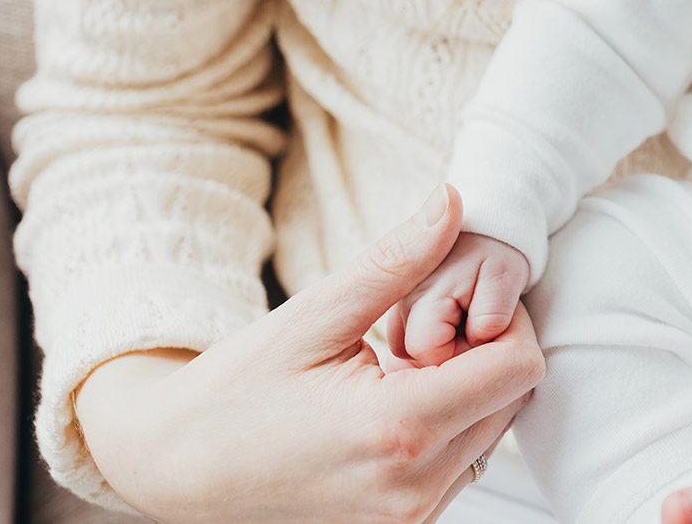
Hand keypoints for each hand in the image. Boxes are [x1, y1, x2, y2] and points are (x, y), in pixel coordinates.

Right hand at [73, 185, 544, 522]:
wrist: (172, 471)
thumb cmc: (234, 390)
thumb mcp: (314, 315)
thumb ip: (396, 261)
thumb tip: (455, 200)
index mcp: (398, 431)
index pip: (519, 366)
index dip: (505, 319)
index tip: (457, 300)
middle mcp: (414, 488)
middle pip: (514, 398)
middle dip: (485, 351)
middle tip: (420, 328)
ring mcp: (409, 518)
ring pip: (493, 431)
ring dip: (466, 389)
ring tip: (396, 367)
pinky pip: (461, 462)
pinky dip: (446, 424)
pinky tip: (390, 402)